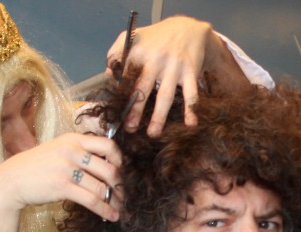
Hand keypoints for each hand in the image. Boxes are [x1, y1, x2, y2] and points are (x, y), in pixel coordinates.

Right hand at [0, 133, 121, 231]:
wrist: (11, 180)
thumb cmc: (37, 167)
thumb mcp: (58, 150)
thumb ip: (80, 153)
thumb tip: (109, 166)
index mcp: (73, 139)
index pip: (108, 145)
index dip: (120, 161)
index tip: (122, 173)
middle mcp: (71, 150)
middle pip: (110, 169)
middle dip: (121, 186)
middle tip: (125, 196)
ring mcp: (66, 168)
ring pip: (102, 187)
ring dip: (115, 201)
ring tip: (119, 210)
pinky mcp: (62, 186)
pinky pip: (92, 200)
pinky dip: (105, 210)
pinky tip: (111, 216)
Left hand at [107, 16, 245, 135]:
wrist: (187, 29)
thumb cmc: (157, 38)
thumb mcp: (134, 37)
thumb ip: (117, 52)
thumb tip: (109, 75)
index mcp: (138, 53)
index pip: (126, 78)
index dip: (121, 96)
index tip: (118, 113)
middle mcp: (155, 60)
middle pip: (143, 90)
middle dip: (135, 111)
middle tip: (130, 128)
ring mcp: (174, 67)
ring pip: (165, 96)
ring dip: (159, 117)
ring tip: (153, 134)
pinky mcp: (190, 72)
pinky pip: (191, 94)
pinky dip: (191, 110)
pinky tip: (191, 124)